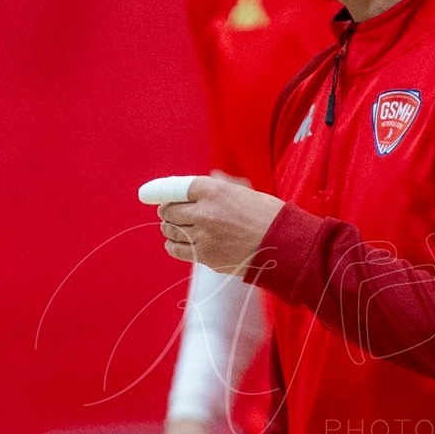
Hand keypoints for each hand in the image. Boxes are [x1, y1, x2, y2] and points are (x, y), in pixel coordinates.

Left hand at [158, 177, 285, 276]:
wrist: (283, 245)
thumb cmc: (268, 216)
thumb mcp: (246, 192)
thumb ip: (223, 185)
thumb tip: (211, 177)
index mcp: (215, 190)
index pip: (177, 188)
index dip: (162, 191)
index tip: (151, 194)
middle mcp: (204, 211)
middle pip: (170, 210)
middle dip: (167, 211)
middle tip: (169, 213)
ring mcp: (203, 235)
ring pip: (171, 230)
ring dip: (169, 228)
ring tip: (172, 228)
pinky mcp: (205, 256)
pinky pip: (177, 249)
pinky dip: (172, 245)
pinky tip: (173, 243)